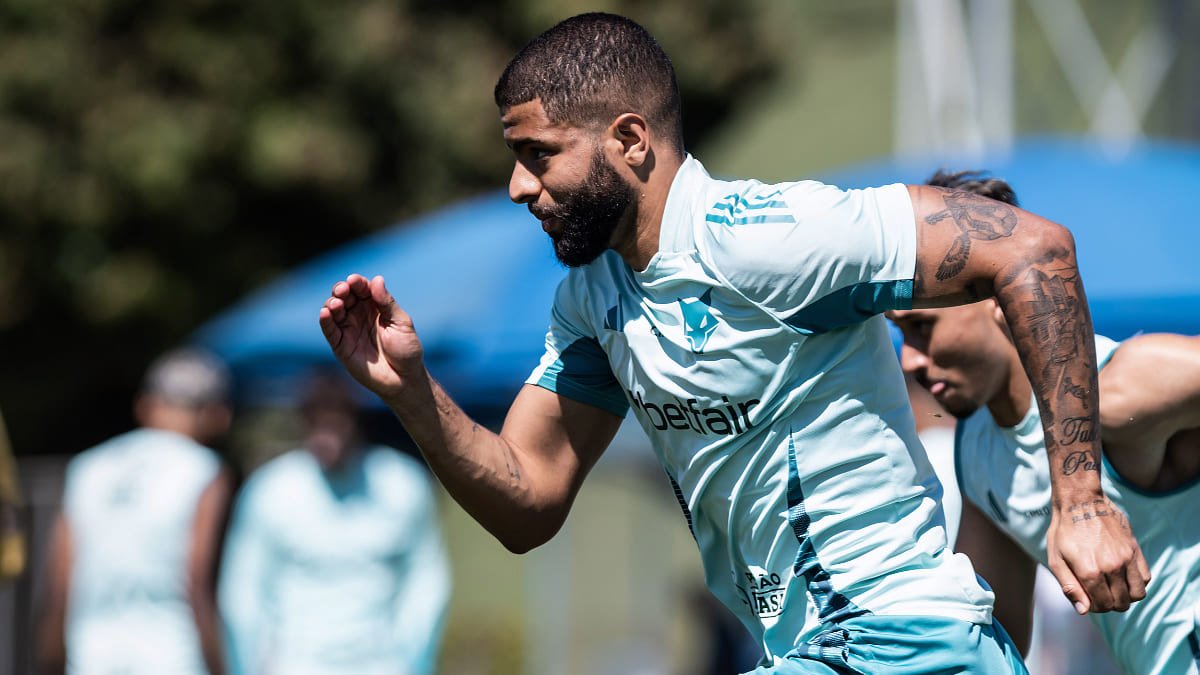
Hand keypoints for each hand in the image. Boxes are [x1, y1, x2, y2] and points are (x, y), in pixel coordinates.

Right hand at [318, 274, 423, 398]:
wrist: (404, 379)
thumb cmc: (406, 350)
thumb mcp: (401, 323)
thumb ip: (387, 303)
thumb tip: (377, 279)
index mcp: (376, 307)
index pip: (362, 289)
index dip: (357, 283)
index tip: (354, 280)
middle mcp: (360, 315)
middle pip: (345, 296)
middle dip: (341, 290)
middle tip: (343, 290)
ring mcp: (349, 330)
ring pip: (334, 311)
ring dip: (332, 303)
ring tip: (337, 304)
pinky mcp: (341, 346)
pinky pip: (330, 331)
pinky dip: (325, 321)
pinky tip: (325, 313)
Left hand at [1045, 495, 1149, 613]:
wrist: (1080, 502)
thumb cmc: (1063, 531)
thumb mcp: (1056, 559)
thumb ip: (1070, 587)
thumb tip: (1084, 611)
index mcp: (1090, 572)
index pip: (1103, 606)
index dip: (1095, 607)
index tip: (1089, 599)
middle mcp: (1111, 567)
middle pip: (1121, 603)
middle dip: (1110, 604)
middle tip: (1100, 593)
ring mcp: (1126, 558)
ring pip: (1138, 594)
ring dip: (1126, 597)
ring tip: (1113, 587)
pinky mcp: (1135, 549)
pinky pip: (1146, 578)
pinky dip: (1138, 583)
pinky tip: (1123, 577)